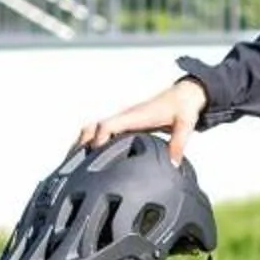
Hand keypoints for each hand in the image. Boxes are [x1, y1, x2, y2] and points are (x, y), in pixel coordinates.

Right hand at [74, 77, 207, 161]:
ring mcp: (123, 120)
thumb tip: (173, 163)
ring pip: (94, 128)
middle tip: (74, 164)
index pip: (107, 125)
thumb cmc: (183, 107)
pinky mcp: (125, 124)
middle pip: (93, 126)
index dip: (98, 139)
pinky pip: (102, 131)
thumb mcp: (185, 125)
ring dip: (83, 142)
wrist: (185, 95)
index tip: (95, 156)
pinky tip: (89, 157)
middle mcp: (125, 117)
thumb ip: (178, 143)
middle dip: (81, 143)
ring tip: (74, 163)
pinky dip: (91, 141)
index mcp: (135, 116)